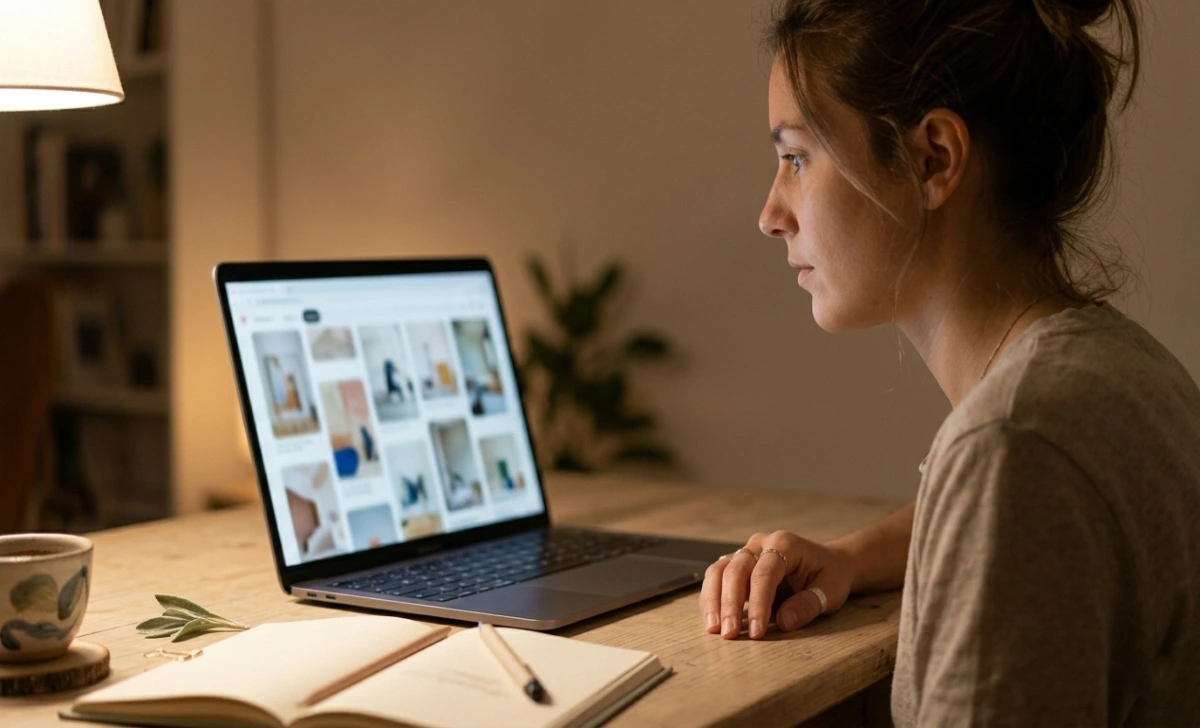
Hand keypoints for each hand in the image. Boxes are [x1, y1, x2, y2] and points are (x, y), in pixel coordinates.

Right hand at [699, 530, 853, 639]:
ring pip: (719, 571)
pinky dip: (712, 599)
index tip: (756, 631)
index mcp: (785, 544)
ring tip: (714, 628)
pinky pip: (717, 578)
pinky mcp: (737, 565)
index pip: (764, 573)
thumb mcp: (830, 591)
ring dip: (713, 600)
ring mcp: (746, 552)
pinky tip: (713, 620)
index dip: (758, 603)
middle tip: (730, 634)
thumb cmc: (829, 576)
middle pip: (736, 570)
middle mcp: (760, 543)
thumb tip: (783, 622)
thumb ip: (808, 604)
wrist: (828, 564)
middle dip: (730, 604)